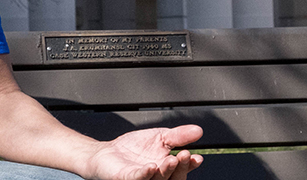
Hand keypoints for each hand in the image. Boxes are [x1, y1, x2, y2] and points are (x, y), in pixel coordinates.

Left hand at [82, 125, 203, 179]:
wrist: (107, 152)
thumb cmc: (135, 148)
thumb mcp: (161, 137)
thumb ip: (179, 135)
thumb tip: (199, 130)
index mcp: (167, 169)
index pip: (182, 170)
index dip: (190, 165)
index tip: (197, 157)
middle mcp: (157, 177)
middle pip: (174, 178)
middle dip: (181, 167)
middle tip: (184, 155)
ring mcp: (142, 179)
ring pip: (158, 179)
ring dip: (166, 171)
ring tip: (171, 159)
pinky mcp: (126, 178)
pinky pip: (137, 178)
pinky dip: (145, 173)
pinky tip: (151, 166)